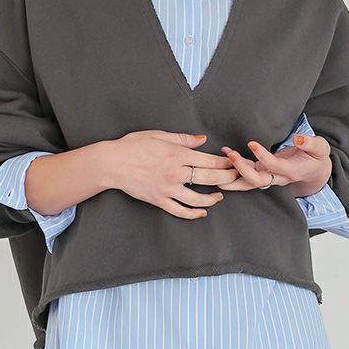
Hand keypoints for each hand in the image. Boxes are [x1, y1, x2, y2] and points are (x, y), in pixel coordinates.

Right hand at [108, 130, 239, 218]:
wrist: (112, 163)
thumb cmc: (133, 145)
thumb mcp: (159, 135)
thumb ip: (183, 139)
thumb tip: (202, 140)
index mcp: (178, 154)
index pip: (210, 160)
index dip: (226, 162)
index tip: (233, 162)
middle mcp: (176, 173)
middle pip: (210, 178)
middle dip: (227, 178)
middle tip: (236, 177)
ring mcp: (168, 189)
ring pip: (198, 198)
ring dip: (213, 198)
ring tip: (220, 196)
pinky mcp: (159, 200)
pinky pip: (180, 211)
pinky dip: (193, 213)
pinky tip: (202, 212)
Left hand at [219, 134, 331, 191]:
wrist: (315, 172)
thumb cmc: (317, 158)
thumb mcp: (320, 148)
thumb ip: (310, 143)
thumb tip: (299, 138)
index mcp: (292, 171)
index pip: (274, 166)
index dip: (262, 156)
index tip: (252, 143)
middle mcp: (278, 177)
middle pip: (257, 180)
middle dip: (242, 170)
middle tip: (231, 155)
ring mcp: (269, 177)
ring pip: (248, 182)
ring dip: (233, 174)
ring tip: (221, 160)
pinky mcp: (263, 173)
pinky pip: (246, 175)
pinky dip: (234, 168)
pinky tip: (225, 155)